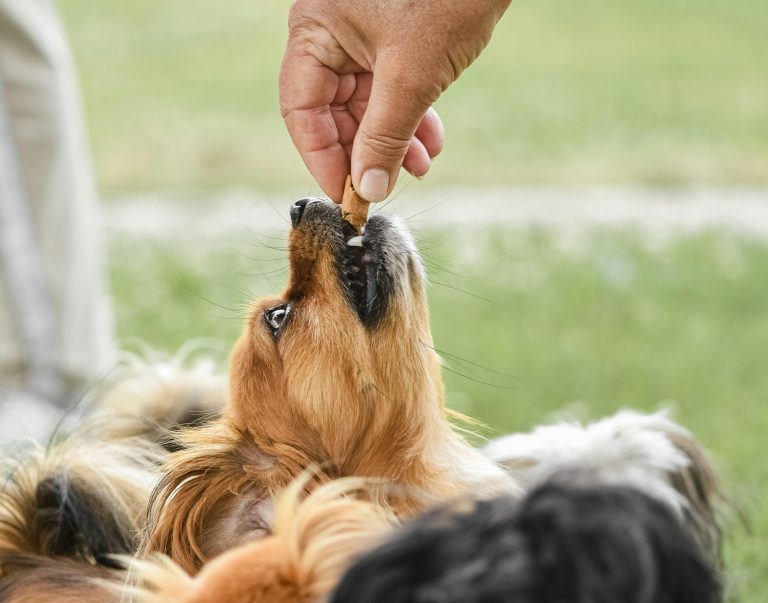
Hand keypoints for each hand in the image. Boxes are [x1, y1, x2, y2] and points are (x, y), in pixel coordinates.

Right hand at [280, 0, 510, 201]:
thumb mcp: (412, 77)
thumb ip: (385, 137)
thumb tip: (369, 189)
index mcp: (315, 31)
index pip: (302, 110)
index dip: (322, 158)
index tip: (347, 195)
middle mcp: (330, 34)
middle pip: (333, 112)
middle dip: (365, 151)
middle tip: (386, 186)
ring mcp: (361, 36)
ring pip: (366, 106)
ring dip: (392, 140)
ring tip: (420, 168)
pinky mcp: (393, 40)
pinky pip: (391, 90)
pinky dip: (410, 118)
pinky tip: (430, 144)